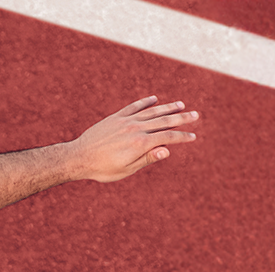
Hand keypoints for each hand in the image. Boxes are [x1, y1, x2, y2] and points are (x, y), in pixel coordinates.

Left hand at [67, 96, 199, 182]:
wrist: (78, 157)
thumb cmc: (102, 169)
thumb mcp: (126, 169)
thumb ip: (147, 158)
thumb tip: (168, 150)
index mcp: (140, 144)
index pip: (168, 137)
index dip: (182, 137)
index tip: (193, 136)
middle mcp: (136, 129)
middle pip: (164, 121)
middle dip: (182, 118)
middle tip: (196, 115)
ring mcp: (126, 120)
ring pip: (152, 111)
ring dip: (168, 107)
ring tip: (181, 105)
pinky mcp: (116, 117)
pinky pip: (134, 107)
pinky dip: (146, 102)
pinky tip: (155, 100)